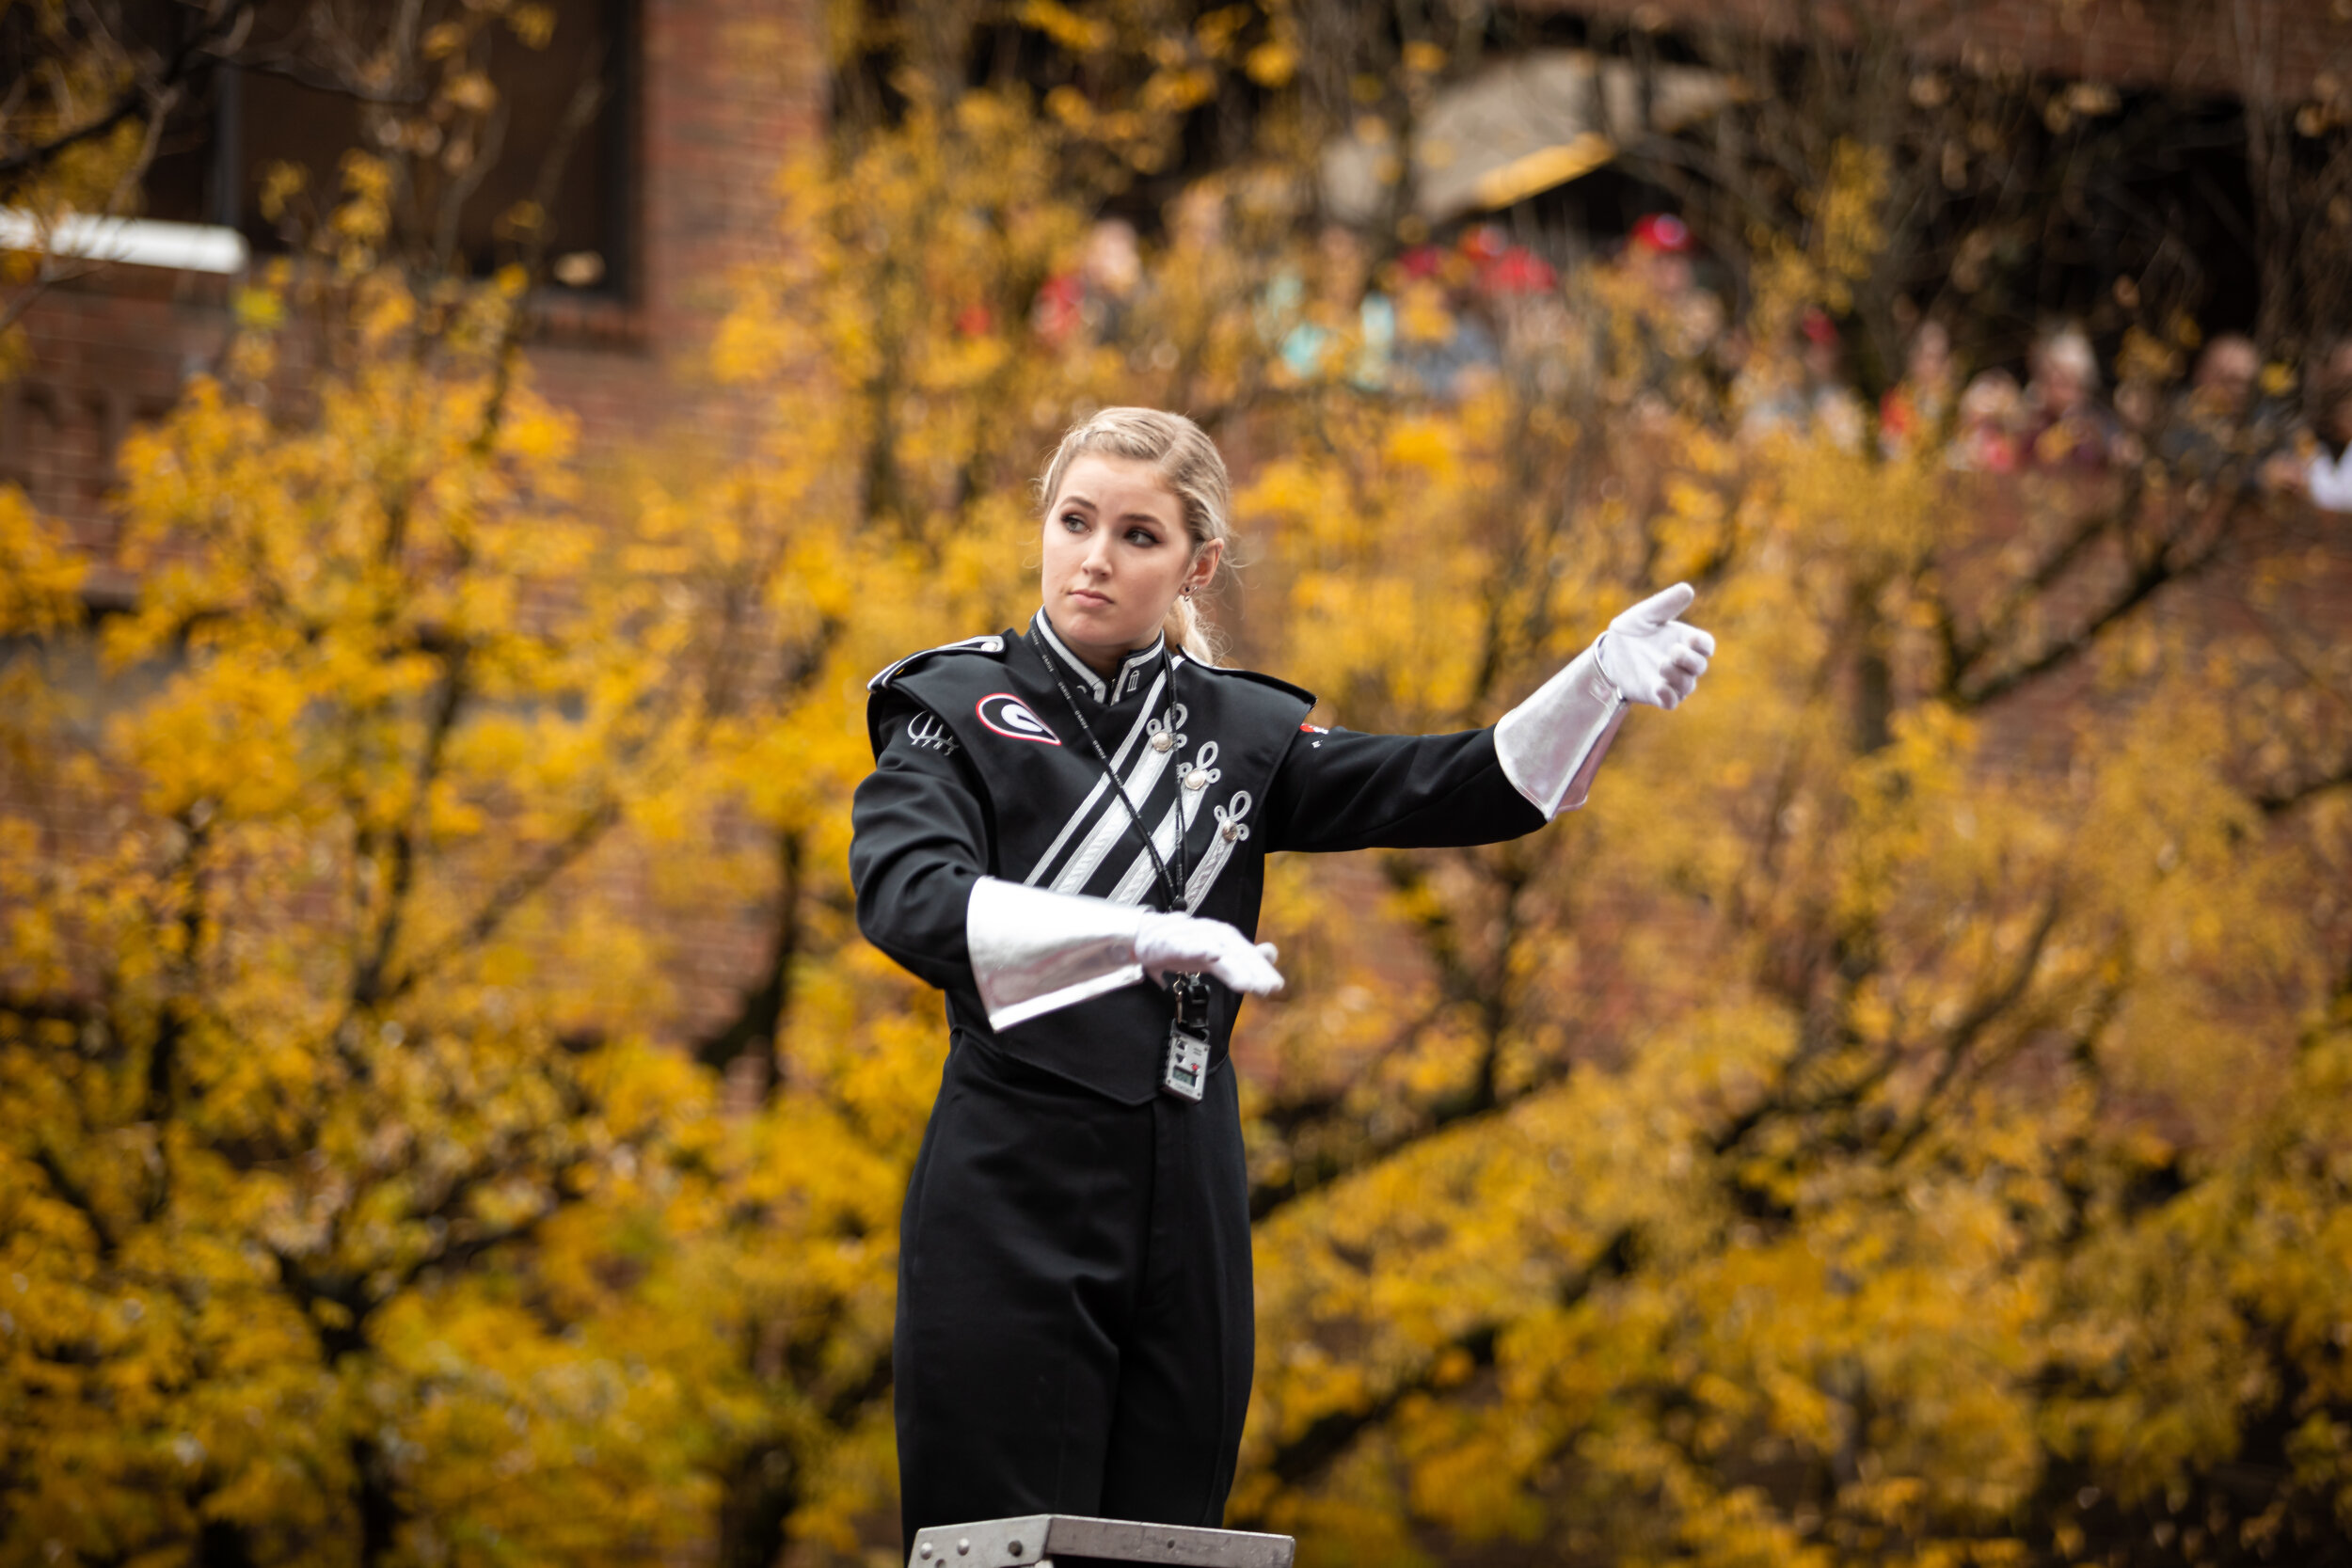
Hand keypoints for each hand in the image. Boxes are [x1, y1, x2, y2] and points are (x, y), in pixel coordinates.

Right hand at [1134, 910, 1284, 994]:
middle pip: (1238, 952)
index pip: (1248, 954)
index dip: (1262, 969)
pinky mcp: (1175, 942)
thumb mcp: (1218, 952)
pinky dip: (1201, 949)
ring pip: (1218, 951)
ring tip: (1248, 984)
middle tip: (1268, 988)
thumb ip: (1244, 956)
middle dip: (1254, 970)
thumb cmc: (1184, 945)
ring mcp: (1195, 937)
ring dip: (1234, 966)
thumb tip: (1272, 953)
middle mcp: (1214, 934)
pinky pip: (1189, 945)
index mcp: (1225, 938)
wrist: (1148, 935)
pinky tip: (1211, 956)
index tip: (1276, 986)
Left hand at [1596, 582, 1714, 708]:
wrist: (1610, 651)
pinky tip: (1660, 688)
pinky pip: (1671, 702)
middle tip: (1673, 652)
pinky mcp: (1657, 694)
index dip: (1702, 644)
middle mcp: (1683, 663)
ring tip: (1662, 665)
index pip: (1705, 645)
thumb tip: (1687, 589)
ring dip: (1678, 677)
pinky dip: (1669, 697)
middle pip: (1699, 666)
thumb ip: (1666, 603)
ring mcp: (1671, 680)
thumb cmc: (1633, 630)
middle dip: (1689, 660)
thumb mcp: (1646, 613)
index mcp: (1686, 641)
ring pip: (1686, 685)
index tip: (1690, 639)